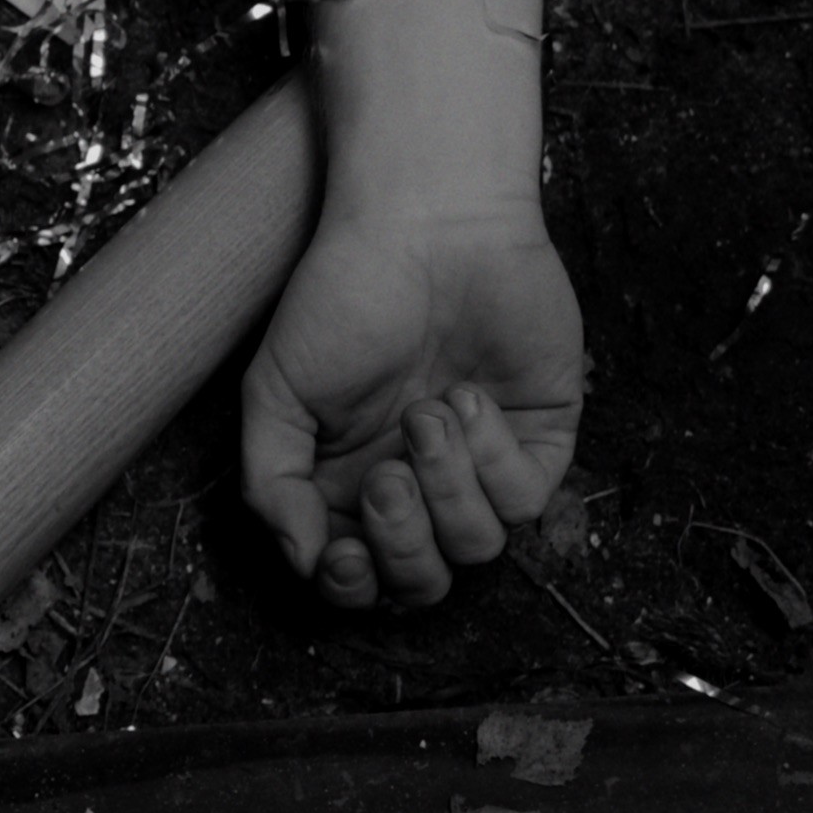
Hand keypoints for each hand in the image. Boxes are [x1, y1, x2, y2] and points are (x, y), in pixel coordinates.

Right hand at [241, 207, 582, 607]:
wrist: (426, 228)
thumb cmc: (342, 298)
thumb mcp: (273, 391)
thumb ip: (272, 483)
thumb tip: (302, 560)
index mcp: (348, 482)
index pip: (358, 578)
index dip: (351, 585)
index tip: (340, 551)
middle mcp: (418, 485)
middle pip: (422, 582)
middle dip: (403, 547)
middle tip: (386, 479)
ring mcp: (482, 467)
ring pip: (476, 547)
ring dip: (446, 486)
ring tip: (427, 413)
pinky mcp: (541, 441)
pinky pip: (525, 500)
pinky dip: (492, 457)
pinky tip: (468, 399)